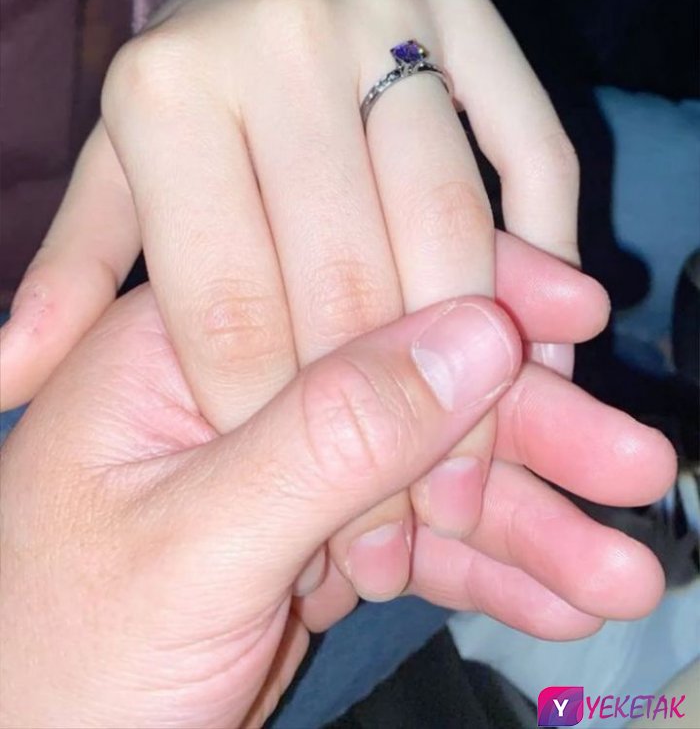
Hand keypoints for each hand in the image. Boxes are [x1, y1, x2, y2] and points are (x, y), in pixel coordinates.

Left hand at [0, 285, 674, 728]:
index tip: (577, 312)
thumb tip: (478, 335)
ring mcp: (288, 473)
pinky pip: (418, 548)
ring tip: (631, 568)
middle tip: (639, 467)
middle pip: (409, 381)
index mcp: (186, 343)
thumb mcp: (194, 547)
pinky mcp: (317, 549)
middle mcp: (245, 388)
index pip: (343, 280)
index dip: (469, 289)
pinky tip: (568, 600)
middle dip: (527, 429)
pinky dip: (490, 579)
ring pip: (429, 473)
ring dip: (530, 520)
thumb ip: (331, 439)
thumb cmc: (63, 660)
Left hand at [3, 0, 581, 591]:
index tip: (309, 522)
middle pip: (343, 271)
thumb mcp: (112, 176)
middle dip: (374, 424)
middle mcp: (273, 38)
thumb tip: (1, 381)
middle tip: (398, 523)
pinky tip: (531, 355)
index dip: (271, 428)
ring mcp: (384, 15)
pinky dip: (549, 260)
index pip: (227, 299)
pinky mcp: (473, 15)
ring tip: (463, 471)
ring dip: (468, 367)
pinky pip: (534, 157)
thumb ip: (70, 279)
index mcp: (163, 92)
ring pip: (447, 221)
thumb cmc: (185, 96)